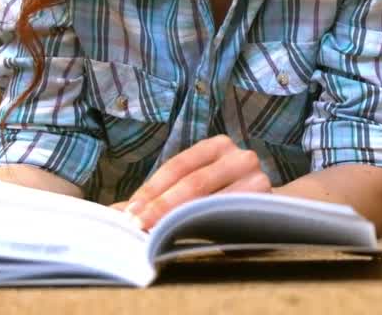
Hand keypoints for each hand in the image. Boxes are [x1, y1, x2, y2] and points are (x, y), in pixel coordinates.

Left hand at [124, 135, 270, 230]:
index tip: (129, 212)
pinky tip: (185, 236)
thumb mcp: (192, 187)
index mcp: (218, 145)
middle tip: (136, 226)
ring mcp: (257, 179)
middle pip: (194, 182)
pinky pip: (228, 216)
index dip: (152, 189)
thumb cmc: (221, 196)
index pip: (178, 165)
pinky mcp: (264, 204)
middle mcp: (241, 157)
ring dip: (179, 219)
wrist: (268, 208)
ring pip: (212, 201)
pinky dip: (204, 226)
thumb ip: (159, 195)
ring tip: (154, 234)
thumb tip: (113, 211)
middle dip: (161, 206)